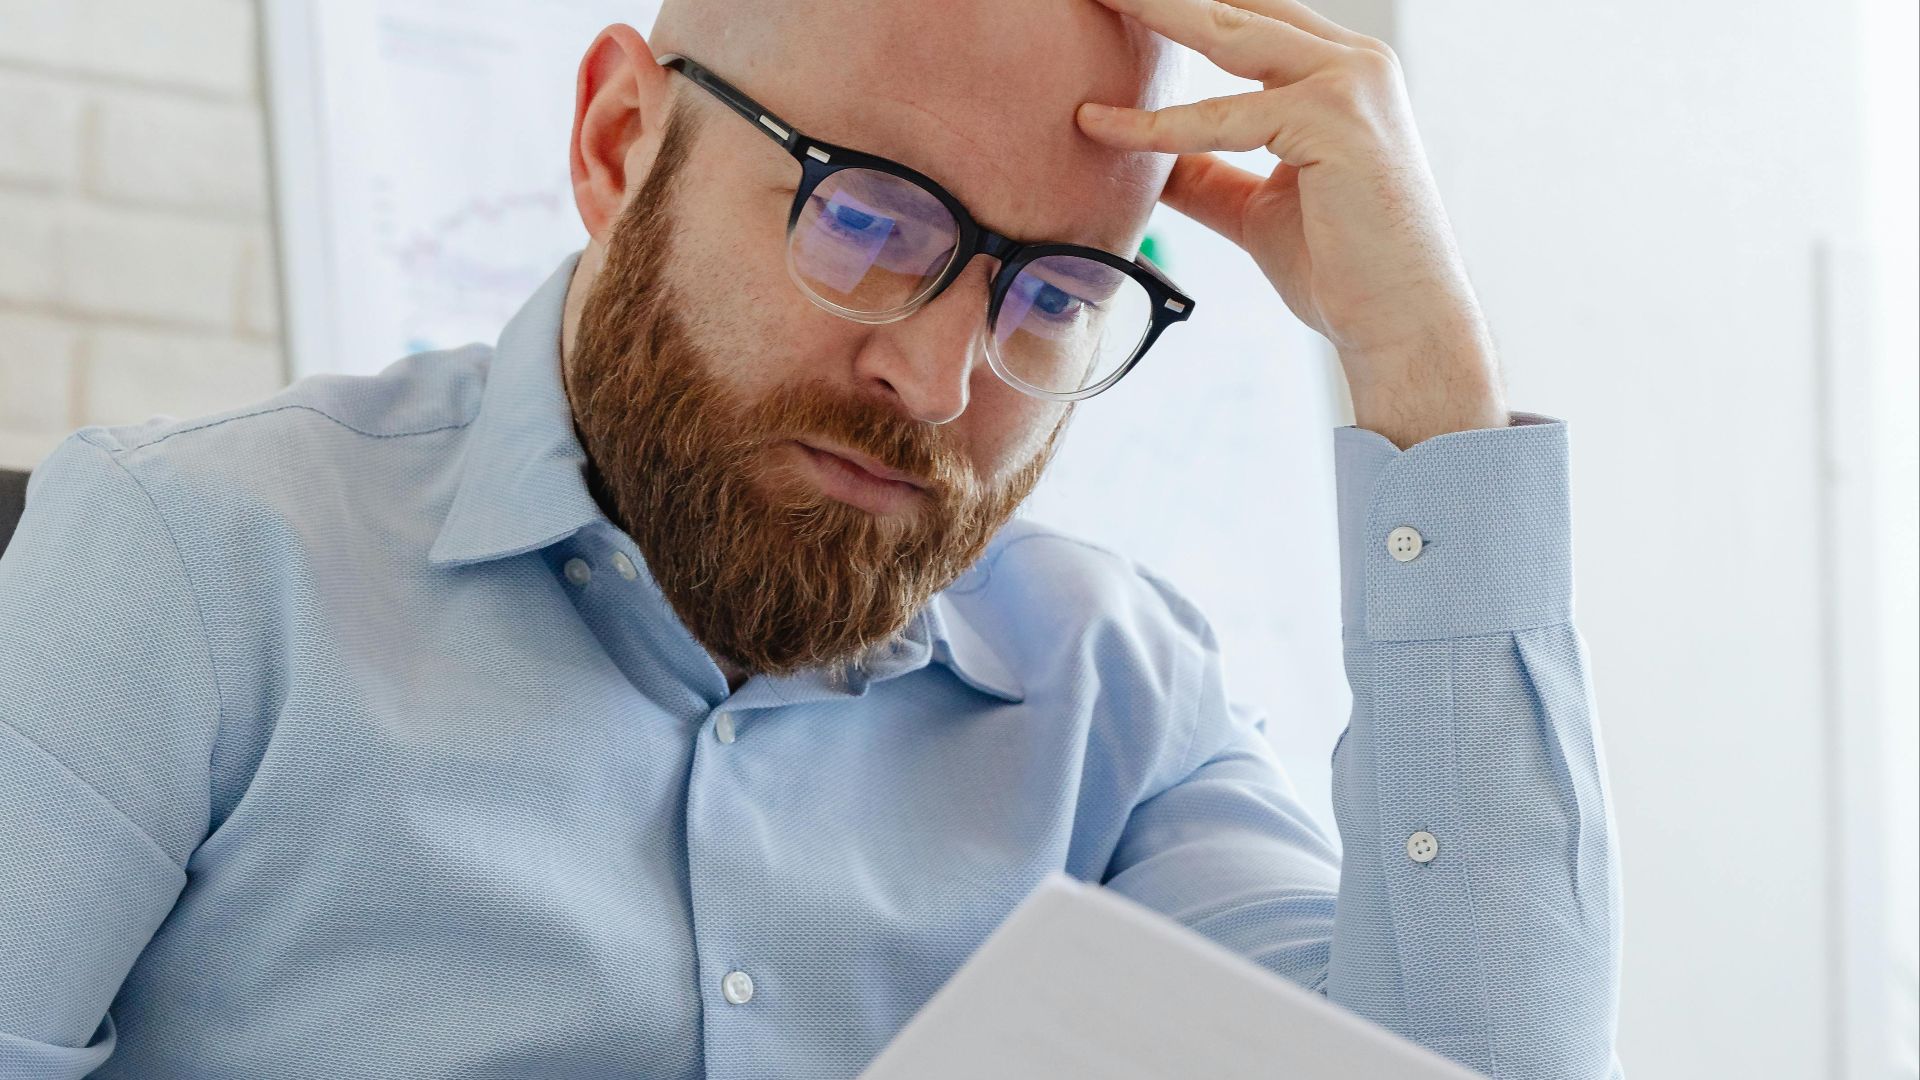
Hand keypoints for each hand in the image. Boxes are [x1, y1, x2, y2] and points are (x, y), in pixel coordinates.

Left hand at [1076, 0, 1507, 447]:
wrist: (1400, 323)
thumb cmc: (1340, 268)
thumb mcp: (1255, 208)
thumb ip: (1204, 175)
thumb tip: (1139, 158)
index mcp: (1340, 71)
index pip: (1248, 14)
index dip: (1183, 5)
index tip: (1123, 0)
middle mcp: (1353, 61)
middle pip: (1235, 4)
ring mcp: (1349, 83)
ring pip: (1224, 31)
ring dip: (1152, 11)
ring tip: (1094, 1)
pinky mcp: (1333, 119)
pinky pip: (1220, 115)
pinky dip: (1155, 124)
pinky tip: (1099, 123)